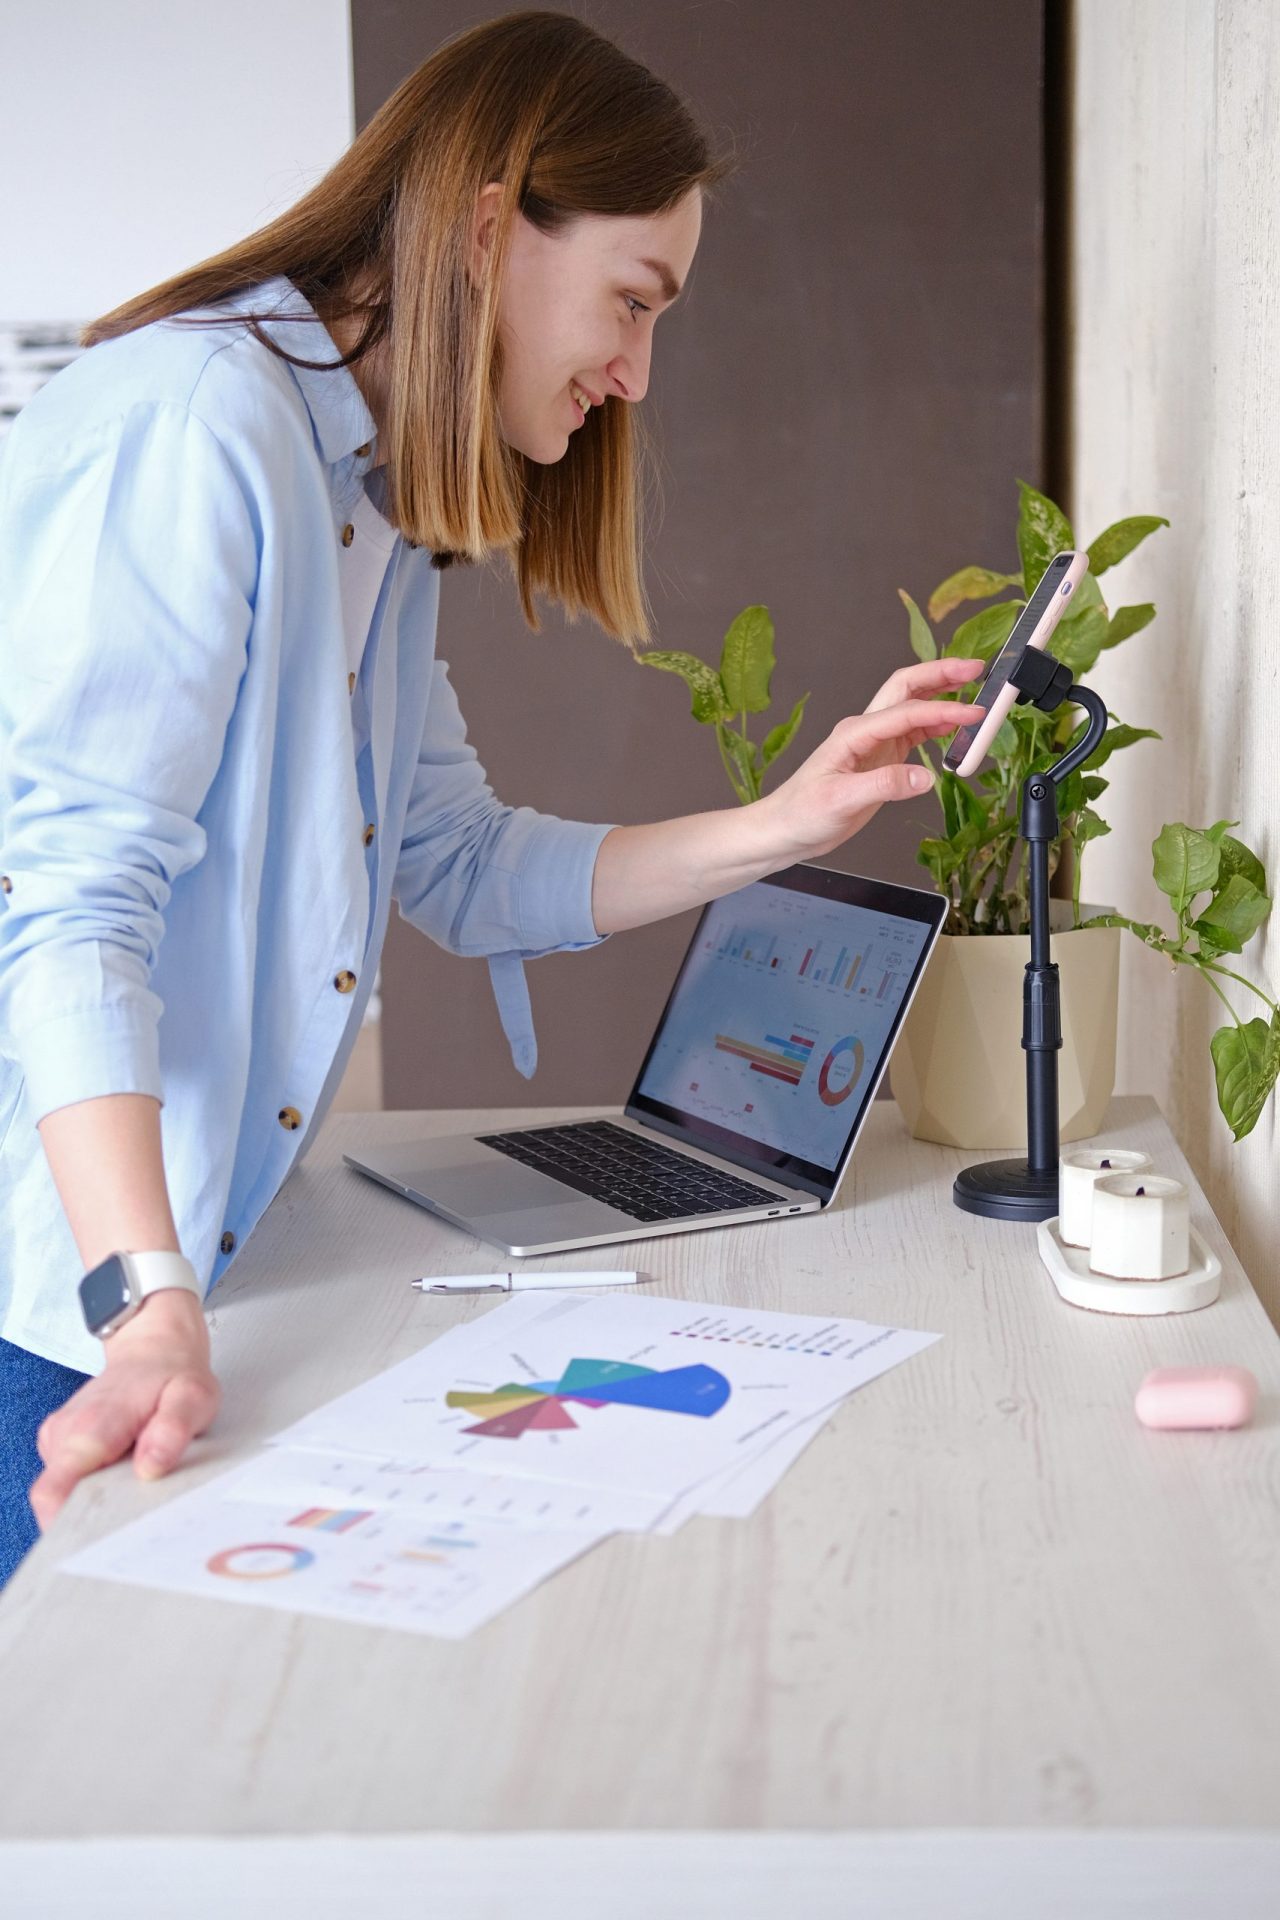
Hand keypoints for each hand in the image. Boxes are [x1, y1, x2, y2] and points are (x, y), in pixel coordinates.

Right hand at [29, 1289, 218, 1530]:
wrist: (154, 1347)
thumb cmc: (172, 1375)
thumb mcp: (194, 1396)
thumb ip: (173, 1430)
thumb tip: (149, 1467)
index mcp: (91, 1427)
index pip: (52, 1493)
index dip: (67, 1527)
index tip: (101, 1540)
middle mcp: (65, 1433)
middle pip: (57, 1501)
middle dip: (91, 1519)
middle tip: (134, 1515)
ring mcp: (58, 1438)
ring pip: (64, 1491)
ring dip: (97, 1500)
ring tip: (134, 1485)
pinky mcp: (61, 1444)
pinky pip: (69, 1480)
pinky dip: (95, 1487)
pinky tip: (123, 1474)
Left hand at [758, 657, 985, 862]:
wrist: (785, 830)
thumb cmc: (801, 812)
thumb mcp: (841, 800)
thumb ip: (884, 785)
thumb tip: (925, 776)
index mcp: (854, 733)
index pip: (906, 711)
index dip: (942, 710)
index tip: (973, 713)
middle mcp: (865, 730)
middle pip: (907, 689)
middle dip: (941, 674)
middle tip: (976, 669)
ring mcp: (874, 743)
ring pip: (913, 709)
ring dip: (943, 698)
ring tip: (974, 694)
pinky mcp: (881, 759)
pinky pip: (913, 735)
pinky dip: (936, 728)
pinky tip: (954, 730)